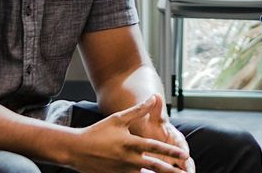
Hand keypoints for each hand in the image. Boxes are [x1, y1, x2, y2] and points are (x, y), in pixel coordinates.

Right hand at [67, 95, 190, 172]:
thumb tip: (153, 97)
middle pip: (154, 166)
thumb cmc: (98, 131)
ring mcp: (122, 171)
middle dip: (171, 170)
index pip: (155, 148)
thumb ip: (138, 110)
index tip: (185, 155)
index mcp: (130, 143)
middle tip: (185, 172)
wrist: (76, 149)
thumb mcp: (118, 118)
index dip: (171, 152)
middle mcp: (128, 159)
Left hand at [130, 94, 195, 172]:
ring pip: (179, 172)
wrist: (147, 132)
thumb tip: (156, 95)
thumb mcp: (153, 117)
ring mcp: (172, 161)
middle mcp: (177, 152)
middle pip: (185, 164)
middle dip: (188, 170)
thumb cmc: (151, 125)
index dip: (185, 152)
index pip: (183, 147)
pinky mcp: (166, 168)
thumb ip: (156, 109)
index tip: (186, 158)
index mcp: (177, 140)